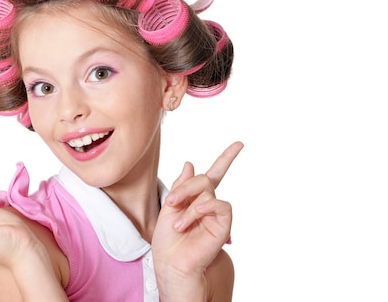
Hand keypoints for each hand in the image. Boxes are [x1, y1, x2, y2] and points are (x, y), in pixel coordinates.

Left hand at [151, 142, 242, 295]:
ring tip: (177, 221)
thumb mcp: (170, 206)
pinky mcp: (224, 225)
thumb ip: (182, 185)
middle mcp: (209, 205)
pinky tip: (192, 218)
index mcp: (197, 199)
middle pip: (203, 179)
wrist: (171, 262)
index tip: (239, 144)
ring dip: (187, 203)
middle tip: (171, 203)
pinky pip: (220, 205)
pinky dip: (203, 208)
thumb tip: (190, 163)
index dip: (226, 159)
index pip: (214, 175)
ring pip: (207, 190)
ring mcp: (217, 214)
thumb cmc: (168, 240)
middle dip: (184, 188)